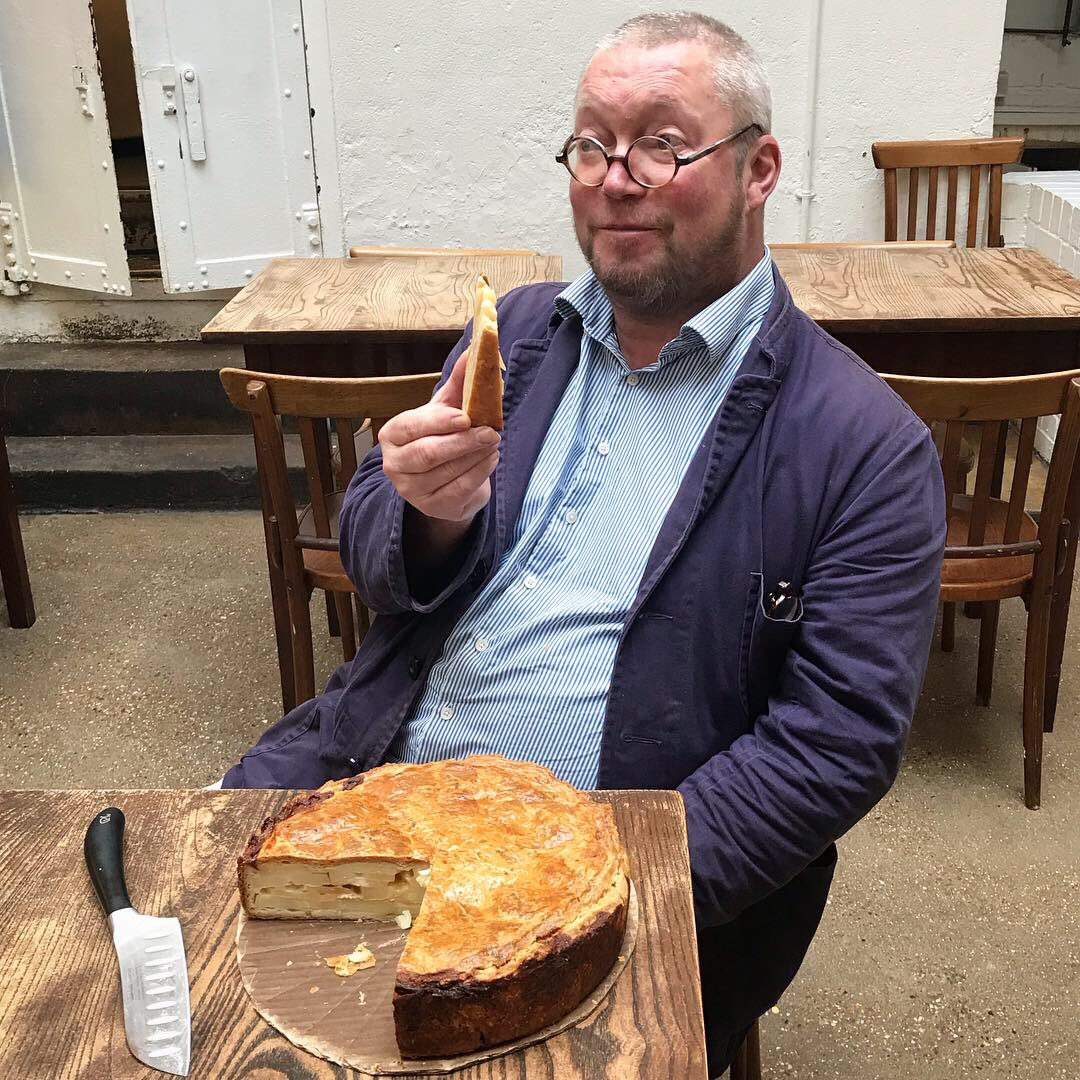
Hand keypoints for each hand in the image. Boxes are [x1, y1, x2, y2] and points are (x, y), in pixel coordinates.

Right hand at [378, 348, 500, 522]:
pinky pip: (459, 489)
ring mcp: (411, 491)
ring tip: (494, 442)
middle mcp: (394, 465)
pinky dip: (479, 473)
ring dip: (476, 456)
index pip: (411, 427)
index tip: (465, 417)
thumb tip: (473, 351)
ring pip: (447, 472)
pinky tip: (491, 459)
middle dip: (462, 442)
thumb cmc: (440, 438)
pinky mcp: (433, 508)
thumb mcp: (446, 410)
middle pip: (427, 454)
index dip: (438, 422)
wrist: (442, 482)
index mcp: (392, 435)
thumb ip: (458, 383)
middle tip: (491, 432)